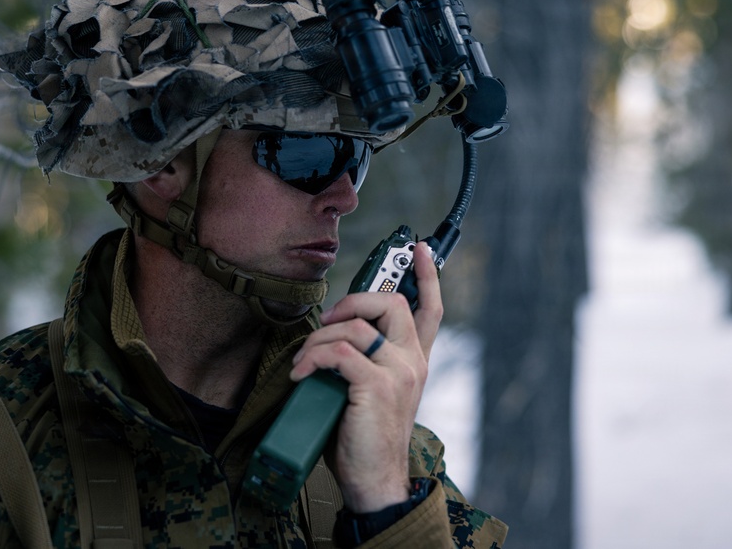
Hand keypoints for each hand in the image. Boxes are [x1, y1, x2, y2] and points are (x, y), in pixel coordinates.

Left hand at [289, 241, 442, 512]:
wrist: (376, 482)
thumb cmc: (365, 439)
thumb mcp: (371, 393)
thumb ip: (364, 362)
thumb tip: (329, 336)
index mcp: (415, 361)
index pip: (430, 309)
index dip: (426, 275)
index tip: (416, 248)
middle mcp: (413, 362)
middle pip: (391, 303)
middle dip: (353, 300)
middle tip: (327, 319)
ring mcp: (398, 372)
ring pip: (355, 326)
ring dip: (319, 337)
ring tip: (302, 360)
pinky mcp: (377, 386)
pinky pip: (338, 352)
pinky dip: (312, 357)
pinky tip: (300, 374)